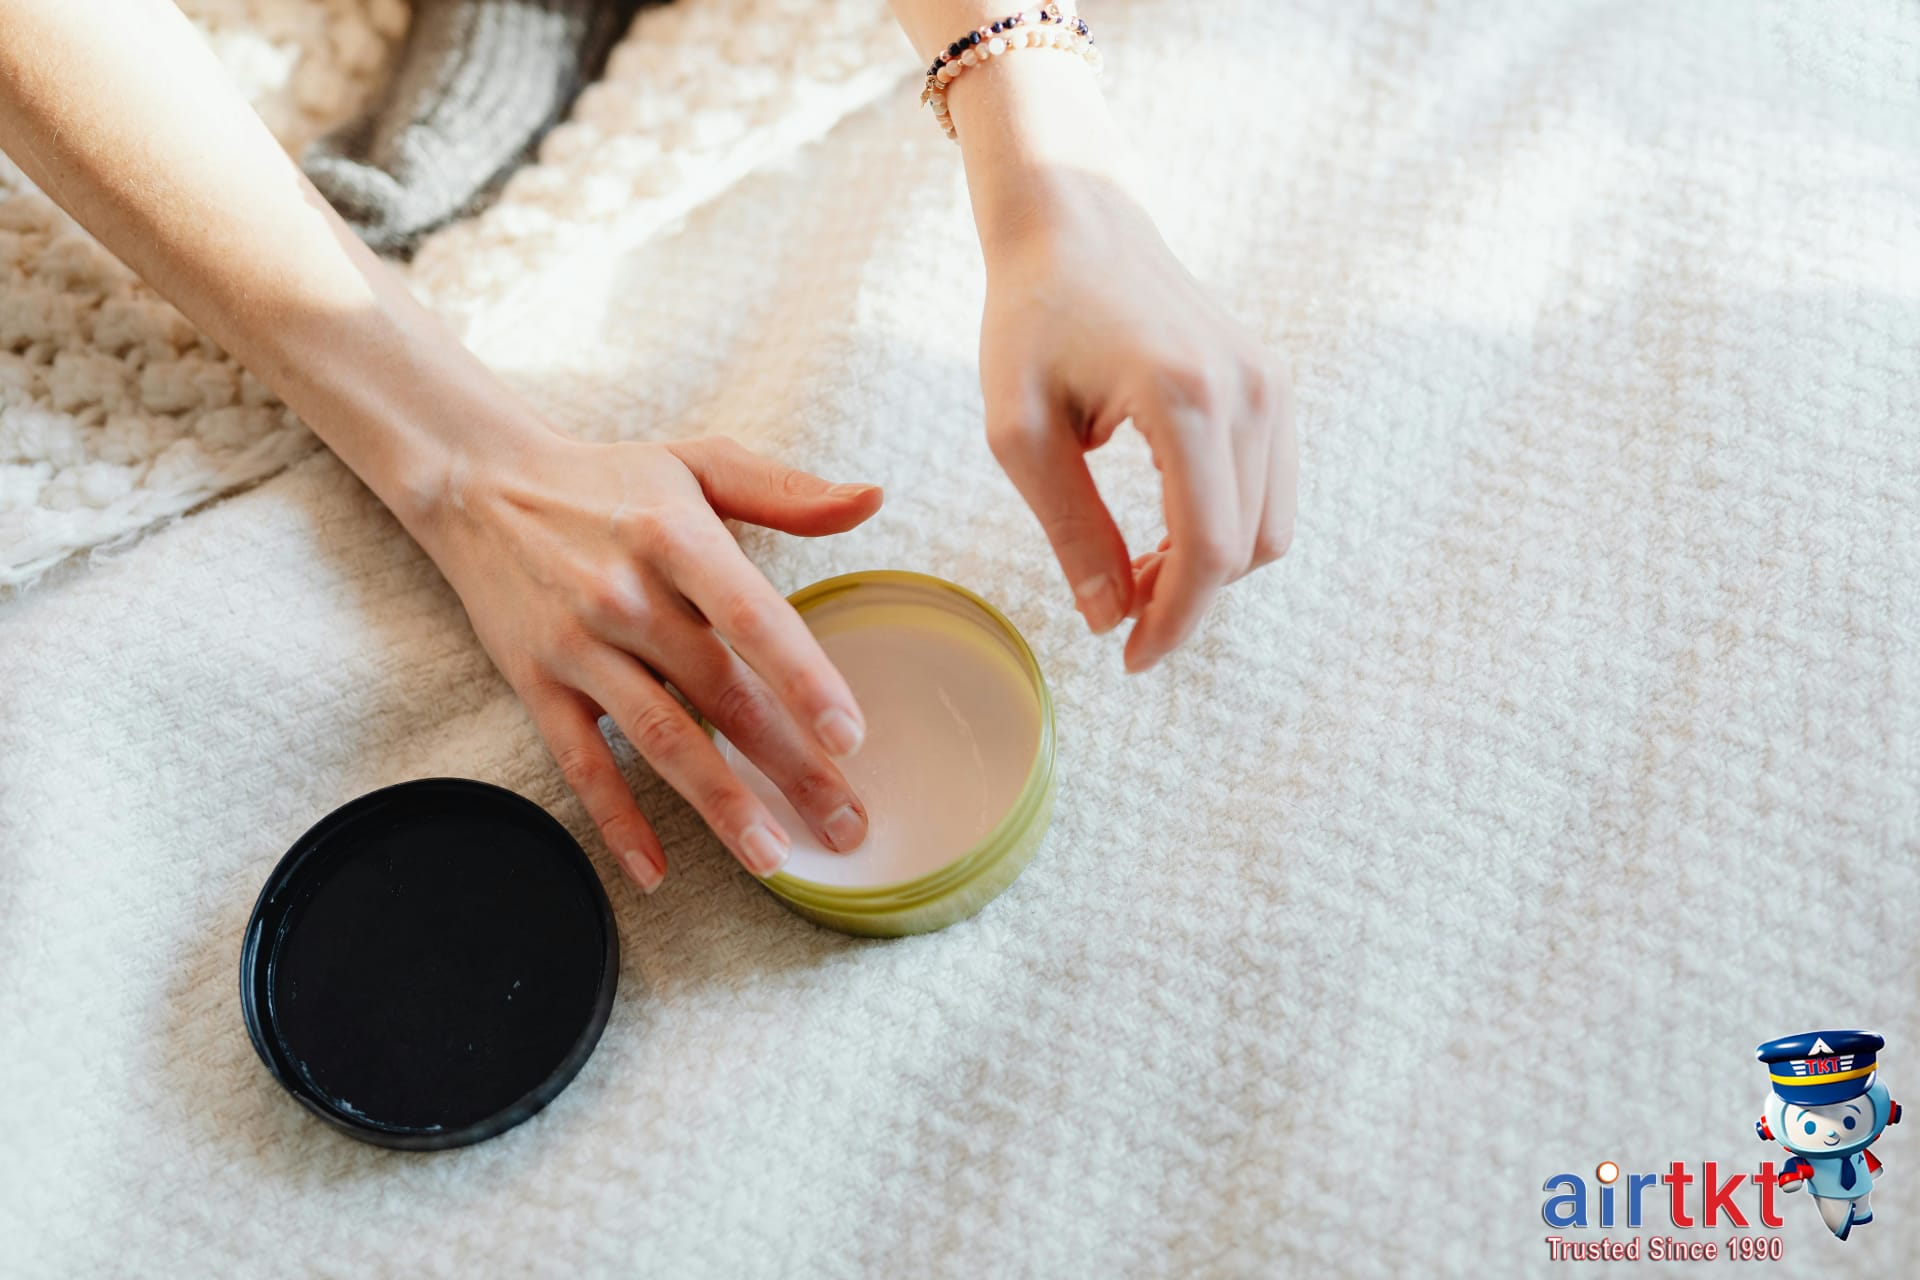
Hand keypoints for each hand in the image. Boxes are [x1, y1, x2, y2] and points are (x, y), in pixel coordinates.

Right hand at [419, 433, 883, 892]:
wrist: (481, 486)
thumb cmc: (611, 481)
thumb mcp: (699, 462)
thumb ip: (787, 490)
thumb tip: (872, 499)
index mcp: (676, 536)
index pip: (750, 616)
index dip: (801, 678)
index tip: (850, 737)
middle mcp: (626, 595)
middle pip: (719, 694)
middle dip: (787, 767)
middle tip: (844, 825)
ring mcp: (578, 644)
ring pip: (658, 737)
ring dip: (718, 804)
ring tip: (770, 856)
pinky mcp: (535, 683)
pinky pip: (579, 762)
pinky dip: (616, 819)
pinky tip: (655, 869)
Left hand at [978, 177, 1295, 669]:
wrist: (1075, 224)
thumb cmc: (1031, 319)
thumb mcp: (1020, 432)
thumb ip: (1069, 529)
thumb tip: (1109, 619)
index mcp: (1185, 398)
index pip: (1207, 551)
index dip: (1173, 622)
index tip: (1129, 660)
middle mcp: (1249, 391)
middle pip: (1246, 549)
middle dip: (1187, 604)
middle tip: (1119, 618)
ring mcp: (1271, 384)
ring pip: (1270, 528)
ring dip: (1210, 571)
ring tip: (1136, 571)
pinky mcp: (1272, 383)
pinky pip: (1272, 490)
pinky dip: (1229, 531)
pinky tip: (1165, 535)